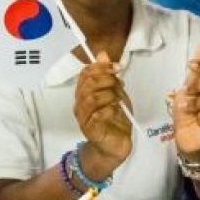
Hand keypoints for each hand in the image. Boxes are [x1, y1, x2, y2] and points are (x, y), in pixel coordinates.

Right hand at [73, 51, 133, 178]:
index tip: (117, 67)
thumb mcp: (115, 93)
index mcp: (84, 93)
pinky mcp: (91, 130)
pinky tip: (115, 110)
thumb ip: (108, 75)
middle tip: (119, 83)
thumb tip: (102, 53)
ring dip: (108, 94)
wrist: (115, 146)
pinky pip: (96, 115)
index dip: (100, 67)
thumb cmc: (115, 119)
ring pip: (91, 98)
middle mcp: (80, 104)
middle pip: (87, 84)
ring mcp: (84, 118)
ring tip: (118, 98)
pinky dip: (108, 109)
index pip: (85, 73)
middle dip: (106, 79)